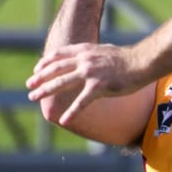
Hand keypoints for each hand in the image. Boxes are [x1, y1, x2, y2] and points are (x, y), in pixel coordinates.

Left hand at [27, 42, 150, 125]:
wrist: (142, 61)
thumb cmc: (127, 59)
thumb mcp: (104, 52)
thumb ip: (92, 55)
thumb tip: (86, 58)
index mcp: (85, 51)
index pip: (59, 55)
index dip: (45, 62)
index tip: (36, 70)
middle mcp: (84, 60)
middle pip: (56, 69)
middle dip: (40, 78)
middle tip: (29, 86)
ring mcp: (91, 72)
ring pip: (62, 83)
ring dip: (45, 90)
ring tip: (33, 97)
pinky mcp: (100, 86)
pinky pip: (82, 102)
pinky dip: (71, 112)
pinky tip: (63, 120)